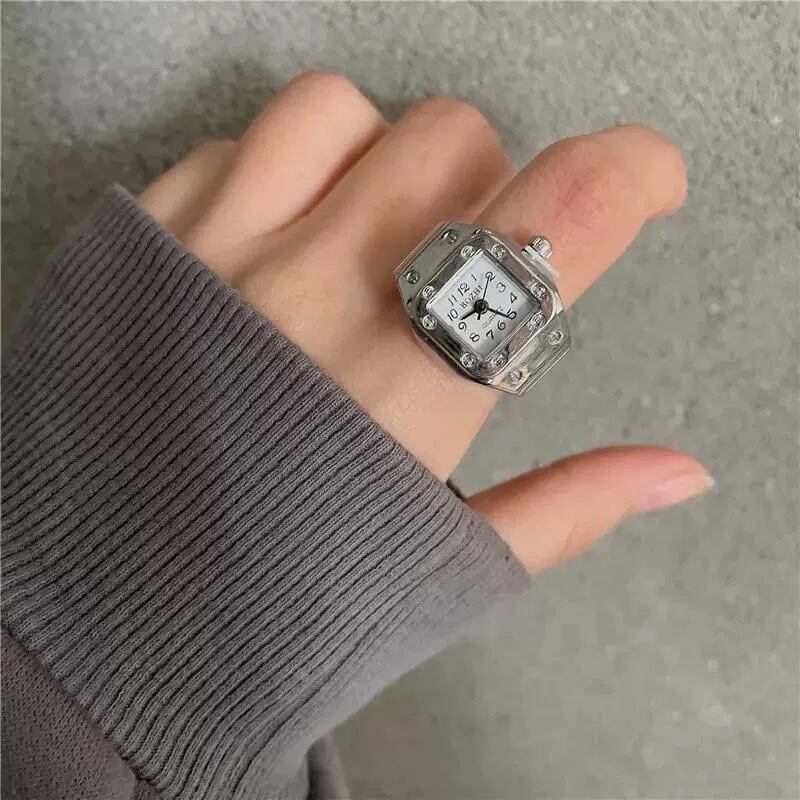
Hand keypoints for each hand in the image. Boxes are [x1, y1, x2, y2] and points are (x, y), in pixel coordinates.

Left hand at [139, 72, 710, 573]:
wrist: (95, 631)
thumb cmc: (270, 613)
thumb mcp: (440, 573)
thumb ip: (571, 507)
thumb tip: (677, 472)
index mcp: (414, 387)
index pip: (563, 213)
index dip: (633, 173)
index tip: (643, 181)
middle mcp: (317, 296)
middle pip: (454, 136)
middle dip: (486, 187)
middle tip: (460, 263)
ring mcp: (216, 258)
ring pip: (341, 114)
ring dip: (377, 162)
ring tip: (362, 243)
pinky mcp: (136, 249)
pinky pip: (232, 144)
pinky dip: (277, 174)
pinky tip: (273, 250)